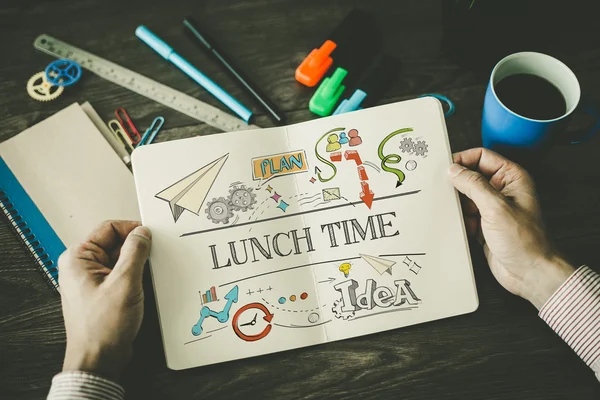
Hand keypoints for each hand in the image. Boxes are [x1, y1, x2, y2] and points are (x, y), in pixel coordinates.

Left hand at [58, 220, 151, 379]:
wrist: (100, 358)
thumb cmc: (102, 327)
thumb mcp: (125, 282)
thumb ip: (135, 252)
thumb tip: (142, 233)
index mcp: (78, 258)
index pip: (109, 228)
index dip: (132, 229)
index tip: (151, 236)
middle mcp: (81, 267)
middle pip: (116, 243)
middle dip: (136, 250)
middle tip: (152, 258)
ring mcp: (91, 281)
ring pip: (120, 260)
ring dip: (136, 265)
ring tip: (144, 278)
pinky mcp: (102, 293)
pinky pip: (121, 275)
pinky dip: (135, 278)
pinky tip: (142, 287)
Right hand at [449, 148, 573, 309]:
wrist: (529, 274)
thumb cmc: (525, 241)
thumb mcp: (496, 207)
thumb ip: (473, 185)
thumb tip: (454, 170)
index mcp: (511, 178)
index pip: (481, 157)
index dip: (462, 159)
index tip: (445, 168)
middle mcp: (502, 190)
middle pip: (471, 176)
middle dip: (457, 184)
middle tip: (443, 190)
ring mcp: (492, 208)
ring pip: (465, 196)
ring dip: (457, 204)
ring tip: (455, 212)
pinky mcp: (484, 224)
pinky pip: (465, 215)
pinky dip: (460, 220)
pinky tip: (463, 227)